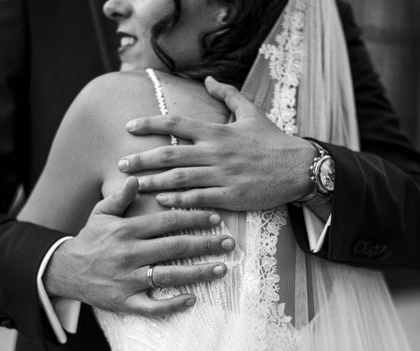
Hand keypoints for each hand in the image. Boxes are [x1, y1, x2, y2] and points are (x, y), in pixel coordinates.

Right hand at [43, 177, 235, 315]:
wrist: (64, 270)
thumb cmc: (89, 239)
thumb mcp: (100, 213)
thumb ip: (120, 197)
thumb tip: (135, 177)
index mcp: (126, 231)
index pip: (167, 222)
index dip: (193, 219)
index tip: (216, 218)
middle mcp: (130, 254)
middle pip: (174, 248)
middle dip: (205, 244)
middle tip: (228, 242)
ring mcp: (128, 280)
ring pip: (169, 276)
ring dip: (198, 273)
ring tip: (221, 269)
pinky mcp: (125, 302)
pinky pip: (152, 307)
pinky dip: (171, 305)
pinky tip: (191, 300)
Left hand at [118, 77, 316, 210]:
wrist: (299, 167)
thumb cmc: (273, 141)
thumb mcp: (252, 112)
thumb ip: (228, 95)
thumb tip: (209, 80)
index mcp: (217, 131)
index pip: (176, 123)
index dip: (149, 123)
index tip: (129, 127)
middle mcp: (216, 152)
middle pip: (170, 153)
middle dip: (142, 159)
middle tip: (120, 164)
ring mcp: (223, 175)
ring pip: (180, 178)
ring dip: (153, 182)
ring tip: (133, 185)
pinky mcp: (231, 196)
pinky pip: (199, 199)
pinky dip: (178, 200)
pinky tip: (162, 201)